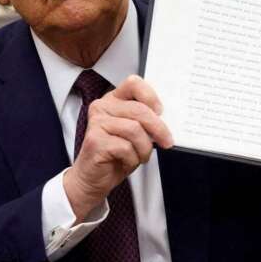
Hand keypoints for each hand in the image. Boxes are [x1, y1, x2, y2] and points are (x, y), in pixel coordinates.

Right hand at [63, 75, 172, 220]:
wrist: (93, 178)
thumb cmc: (116, 155)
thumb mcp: (135, 133)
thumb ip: (145, 121)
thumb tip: (166, 119)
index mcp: (113, 100)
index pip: (133, 83)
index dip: (151, 96)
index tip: (161, 112)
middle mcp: (102, 107)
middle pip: (139, 110)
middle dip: (158, 129)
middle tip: (167, 142)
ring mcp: (97, 123)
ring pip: (135, 130)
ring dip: (144, 148)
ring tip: (141, 156)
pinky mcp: (95, 141)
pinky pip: (125, 147)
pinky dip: (132, 159)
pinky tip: (126, 162)